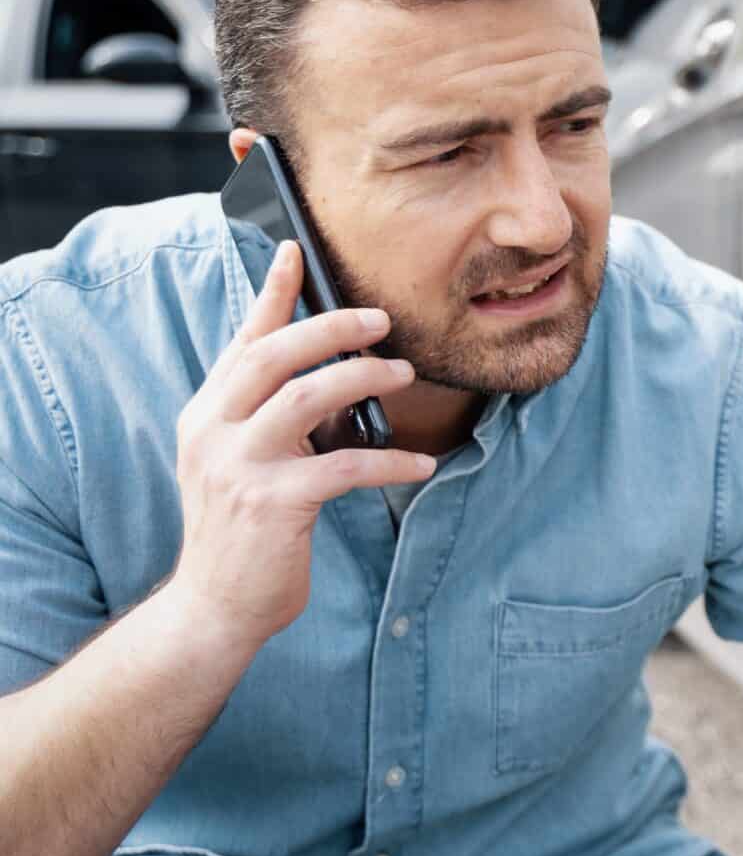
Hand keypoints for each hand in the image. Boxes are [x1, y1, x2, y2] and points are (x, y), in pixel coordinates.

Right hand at [168, 241, 433, 649]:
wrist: (214, 606)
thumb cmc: (242, 531)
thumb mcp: (242, 461)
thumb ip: (269, 416)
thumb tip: (331, 372)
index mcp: (207, 413)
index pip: (242, 340)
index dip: (271, 293)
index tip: (295, 249)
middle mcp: (213, 431)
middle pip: (274, 354)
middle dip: (332, 327)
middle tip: (382, 320)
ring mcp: (238, 466)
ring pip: (307, 397)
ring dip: (363, 378)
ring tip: (405, 375)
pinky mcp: (272, 504)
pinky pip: (344, 466)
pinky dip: (391, 462)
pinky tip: (422, 464)